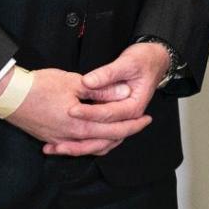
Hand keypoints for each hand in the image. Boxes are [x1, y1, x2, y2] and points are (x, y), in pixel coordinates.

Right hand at [0, 67, 152, 156]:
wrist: (8, 96)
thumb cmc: (40, 86)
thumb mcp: (75, 83)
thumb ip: (101, 91)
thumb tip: (124, 94)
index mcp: (81, 125)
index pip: (115, 129)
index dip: (133, 124)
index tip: (147, 118)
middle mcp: (71, 137)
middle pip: (106, 141)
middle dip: (126, 133)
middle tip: (141, 124)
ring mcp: (59, 140)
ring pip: (90, 147)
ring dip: (107, 141)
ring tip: (120, 133)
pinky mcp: (49, 138)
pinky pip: (75, 146)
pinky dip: (87, 144)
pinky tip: (92, 140)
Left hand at [54, 42, 173, 154]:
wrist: (154, 60)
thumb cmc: (143, 60)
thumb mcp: (127, 62)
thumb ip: (107, 74)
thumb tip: (87, 82)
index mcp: (134, 106)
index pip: (108, 114)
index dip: (88, 113)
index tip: (70, 110)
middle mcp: (128, 118)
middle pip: (103, 137)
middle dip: (78, 142)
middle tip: (56, 142)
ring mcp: (120, 120)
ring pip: (99, 142)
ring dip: (78, 148)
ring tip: (55, 148)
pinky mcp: (113, 119)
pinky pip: (98, 137)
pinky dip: (82, 142)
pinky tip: (62, 143)